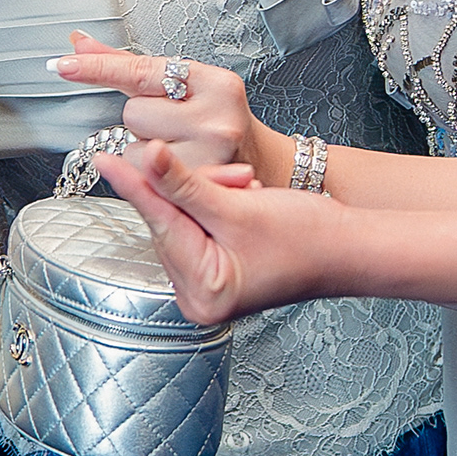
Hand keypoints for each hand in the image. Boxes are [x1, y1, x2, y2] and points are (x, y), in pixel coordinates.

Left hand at [46, 30, 276, 179]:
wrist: (265, 164)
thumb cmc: (220, 118)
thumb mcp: (187, 83)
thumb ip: (129, 65)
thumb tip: (80, 44)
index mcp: (214, 83)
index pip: (142, 71)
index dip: (98, 68)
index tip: (64, 65)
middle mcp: (215, 117)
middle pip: (133, 112)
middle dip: (144, 118)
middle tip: (175, 123)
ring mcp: (209, 155)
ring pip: (133, 147)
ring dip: (145, 148)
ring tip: (179, 146)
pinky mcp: (197, 186)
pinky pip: (143, 176)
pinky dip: (150, 173)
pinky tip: (176, 167)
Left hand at [95, 139, 332, 326]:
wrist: (350, 248)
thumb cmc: (309, 237)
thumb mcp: (238, 205)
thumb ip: (185, 183)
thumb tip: (143, 159)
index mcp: (204, 292)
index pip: (159, 225)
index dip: (135, 186)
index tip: (106, 159)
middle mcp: (199, 297)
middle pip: (170, 224)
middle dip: (194, 190)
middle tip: (231, 174)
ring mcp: (208, 287)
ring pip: (185, 221)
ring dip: (210, 193)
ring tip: (249, 189)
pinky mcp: (218, 272)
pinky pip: (200, 228)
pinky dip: (216, 205)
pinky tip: (243, 198)